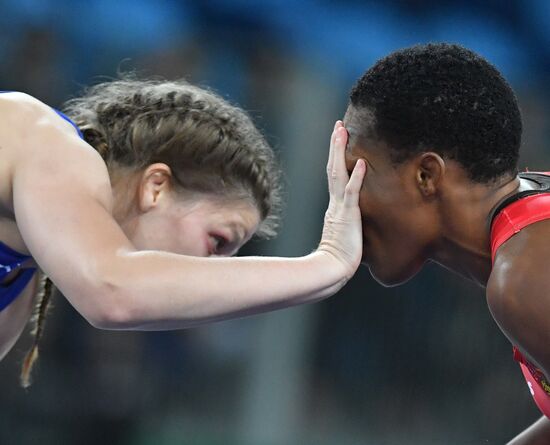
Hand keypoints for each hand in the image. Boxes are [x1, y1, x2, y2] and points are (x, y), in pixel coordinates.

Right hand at [317, 121, 365, 280]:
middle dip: (335, 145)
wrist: (332, 269)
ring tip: (342, 131)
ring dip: (340, 152)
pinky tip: (362, 162)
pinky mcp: (348, 215)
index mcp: (334, 206)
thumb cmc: (337, 258)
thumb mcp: (342, 236)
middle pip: (333, 168)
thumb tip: (346, 226)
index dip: (335, 156)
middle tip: (338, 125)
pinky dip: (357, 177)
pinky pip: (352, 192)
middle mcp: (335, 202)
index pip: (334, 175)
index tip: (338, 139)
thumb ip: (344, 226)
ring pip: (338, 173)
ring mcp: (340, 207)